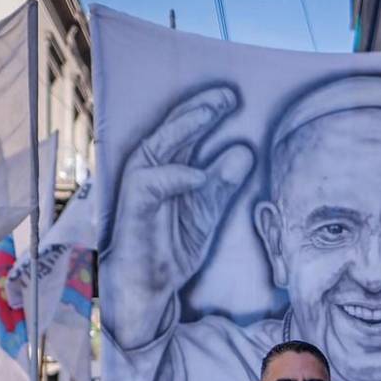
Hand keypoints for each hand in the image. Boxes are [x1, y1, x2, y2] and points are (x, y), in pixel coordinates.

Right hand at [112, 87, 254, 293]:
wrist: (149, 284)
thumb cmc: (171, 245)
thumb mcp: (207, 210)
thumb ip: (224, 182)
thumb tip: (246, 152)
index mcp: (168, 167)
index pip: (185, 130)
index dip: (207, 111)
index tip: (234, 98)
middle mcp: (150, 169)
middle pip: (171, 129)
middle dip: (199, 110)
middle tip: (228, 95)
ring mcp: (139, 186)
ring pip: (157, 146)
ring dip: (184, 128)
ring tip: (211, 114)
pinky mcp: (134, 207)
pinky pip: (150, 184)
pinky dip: (174, 177)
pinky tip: (198, 175)